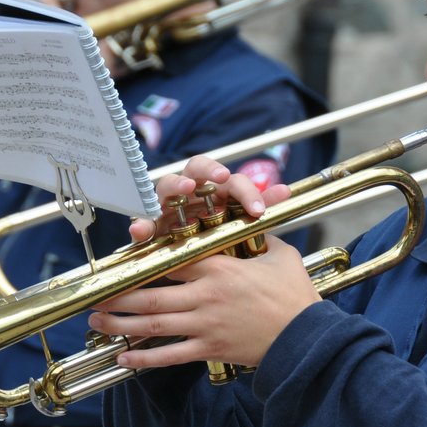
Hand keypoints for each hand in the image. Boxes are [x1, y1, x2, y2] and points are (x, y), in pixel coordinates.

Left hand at [88, 233, 320, 369]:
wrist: (306, 336)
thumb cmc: (296, 294)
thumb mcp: (279, 255)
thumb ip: (258, 240)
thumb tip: (253, 225)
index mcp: (218, 267)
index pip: (169, 261)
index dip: (141, 262)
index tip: (120, 265)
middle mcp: (205, 295)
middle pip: (149, 296)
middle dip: (116, 297)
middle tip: (94, 297)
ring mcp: (205, 325)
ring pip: (152, 325)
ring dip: (120, 325)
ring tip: (97, 323)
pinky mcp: (210, 349)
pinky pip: (170, 356)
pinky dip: (144, 360)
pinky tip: (123, 360)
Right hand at [126, 155, 291, 242]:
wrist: (190, 259)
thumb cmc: (214, 234)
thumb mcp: (237, 223)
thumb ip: (258, 206)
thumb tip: (285, 190)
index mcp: (215, 189)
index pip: (231, 180)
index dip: (246, 191)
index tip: (258, 210)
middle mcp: (191, 190)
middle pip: (196, 167)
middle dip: (208, 169)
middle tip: (220, 177)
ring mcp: (168, 204)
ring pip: (168, 184)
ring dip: (176, 183)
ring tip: (185, 187)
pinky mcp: (150, 223)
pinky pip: (142, 220)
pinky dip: (140, 224)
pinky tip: (141, 232)